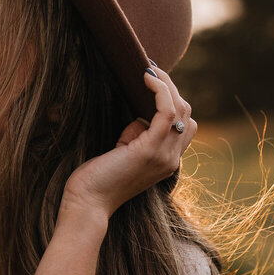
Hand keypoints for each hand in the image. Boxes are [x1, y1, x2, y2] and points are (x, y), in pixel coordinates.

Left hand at [61, 66, 195, 220]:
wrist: (87, 204)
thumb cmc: (97, 179)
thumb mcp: (122, 152)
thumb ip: (135, 135)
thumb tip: (138, 117)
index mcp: (167, 161)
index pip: (185, 125)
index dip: (173, 100)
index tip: (152, 82)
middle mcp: (171, 160)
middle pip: (186, 113)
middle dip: (170, 88)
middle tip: (150, 70)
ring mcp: (164, 156)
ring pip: (180, 109)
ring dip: (166, 84)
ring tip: (149, 70)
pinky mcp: (150, 150)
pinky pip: (167, 111)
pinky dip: (160, 90)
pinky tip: (147, 77)